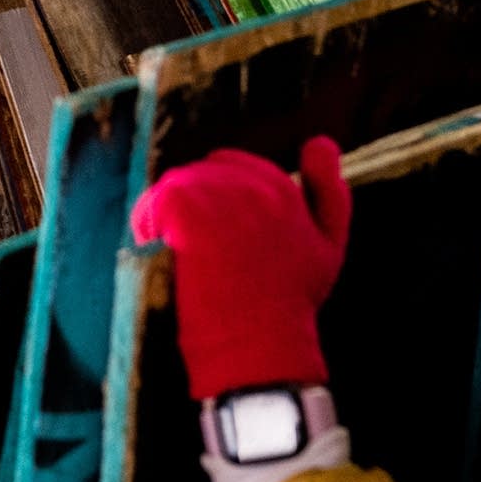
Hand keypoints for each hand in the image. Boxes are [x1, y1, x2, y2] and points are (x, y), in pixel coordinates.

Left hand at [131, 139, 350, 399]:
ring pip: (172, 188)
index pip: (231, 164)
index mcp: (280, 186)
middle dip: (192, 204)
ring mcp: (216, 193)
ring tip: (177, 255)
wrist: (260, 340)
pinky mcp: (185, 208)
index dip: (219, 199)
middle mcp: (250, 182)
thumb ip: (329, 190)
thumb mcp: (330, 244)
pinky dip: (150, 226)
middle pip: (199, 174)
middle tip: (195, 250)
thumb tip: (322, 140)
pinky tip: (162, 253)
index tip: (220, 238)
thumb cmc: (291, 300)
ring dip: (168, 217)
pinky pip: (154, 205)